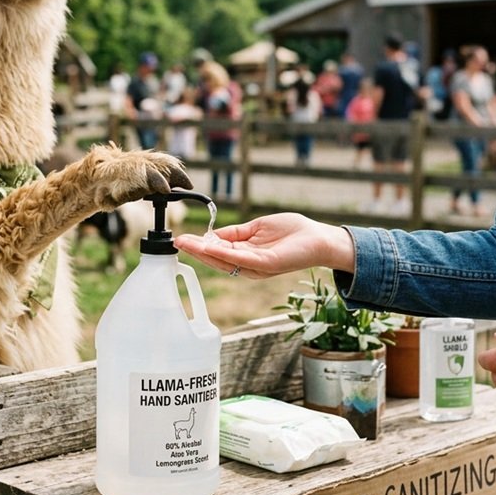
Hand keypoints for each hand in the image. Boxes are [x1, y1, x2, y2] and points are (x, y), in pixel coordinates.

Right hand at [175, 212, 353, 278]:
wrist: (318, 238)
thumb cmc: (292, 232)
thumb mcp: (257, 228)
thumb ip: (236, 233)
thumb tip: (212, 234)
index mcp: (245, 255)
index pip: (218, 251)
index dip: (200, 245)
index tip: (182, 239)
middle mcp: (248, 264)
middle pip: (217, 259)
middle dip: (196, 250)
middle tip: (177, 242)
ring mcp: (256, 266)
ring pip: (225, 260)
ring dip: (204, 252)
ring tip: (186, 244)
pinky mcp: (266, 264)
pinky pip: (240, 259)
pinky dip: (223, 253)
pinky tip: (209, 246)